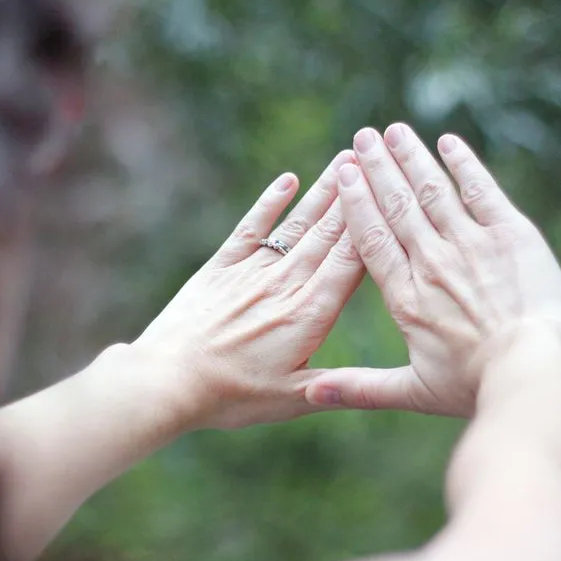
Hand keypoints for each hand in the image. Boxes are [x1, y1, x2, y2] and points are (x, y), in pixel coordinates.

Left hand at [133, 152, 365, 430]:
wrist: (168, 380)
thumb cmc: (230, 397)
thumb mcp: (291, 400)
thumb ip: (335, 385)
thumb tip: (375, 382)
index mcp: (309, 315)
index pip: (351, 262)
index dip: (373, 226)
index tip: (392, 194)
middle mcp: (284, 285)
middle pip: (328, 234)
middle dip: (355, 196)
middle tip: (376, 159)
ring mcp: (251, 273)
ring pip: (296, 225)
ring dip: (321, 192)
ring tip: (343, 160)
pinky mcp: (219, 268)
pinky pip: (251, 228)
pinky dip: (268, 202)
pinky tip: (286, 180)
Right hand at [306, 124, 560, 416]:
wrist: (534, 371)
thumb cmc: (474, 387)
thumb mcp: (413, 391)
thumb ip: (360, 387)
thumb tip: (311, 394)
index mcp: (405, 296)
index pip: (371, 239)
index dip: (356, 202)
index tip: (343, 175)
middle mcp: (431, 262)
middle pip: (397, 206)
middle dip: (378, 168)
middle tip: (361, 137)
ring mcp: (471, 244)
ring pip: (433, 191)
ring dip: (411, 158)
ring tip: (393, 131)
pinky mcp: (511, 235)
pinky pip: (481, 190)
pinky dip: (464, 164)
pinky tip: (449, 143)